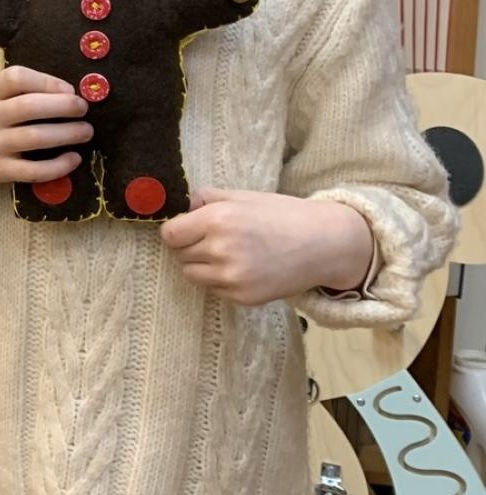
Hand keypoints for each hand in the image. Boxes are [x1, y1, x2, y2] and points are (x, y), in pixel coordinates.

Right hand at [0, 66, 90, 188]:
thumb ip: (18, 92)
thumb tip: (67, 92)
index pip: (16, 78)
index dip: (46, 81)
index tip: (68, 89)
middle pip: (29, 107)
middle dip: (63, 106)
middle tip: (83, 108)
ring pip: (35, 138)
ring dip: (67, 133)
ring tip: (86, 131)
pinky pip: (32, 171)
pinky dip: (58, 166)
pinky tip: (74, 159)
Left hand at [160, 189, 374, 305]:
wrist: (324, 244)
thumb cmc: (282, 215)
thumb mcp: (242, 196)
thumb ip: (205, 198)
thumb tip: (180, 207)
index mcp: (217, 219)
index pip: (169, 234)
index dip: (177, 231)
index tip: (187, 229)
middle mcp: (221, 250)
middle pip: (179, 255)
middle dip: (189, 246)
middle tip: (213, 240)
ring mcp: (232, 277)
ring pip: (192, 275)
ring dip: (201, 265)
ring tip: (228, 254)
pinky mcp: (243, 298)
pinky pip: (213, 289)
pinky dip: (220, 280)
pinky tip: (244, 267)